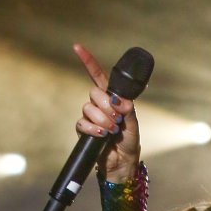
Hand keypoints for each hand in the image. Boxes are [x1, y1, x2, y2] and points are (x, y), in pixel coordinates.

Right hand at [73, 44, 140, 181]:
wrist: (122, 163)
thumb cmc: (129, 142)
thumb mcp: (133, 124)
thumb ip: (127, 110)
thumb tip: (118, 101)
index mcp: (111, 98)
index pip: (98, 76)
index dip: (88, 61)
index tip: (77, 47)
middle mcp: (99, 105)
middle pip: (94, 93)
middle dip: (106, 105)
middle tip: (117, 119)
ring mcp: (90, 117)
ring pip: (88, 108)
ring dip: (103, 119)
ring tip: (112, 130)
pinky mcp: (84, 130)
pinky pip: (83, 123)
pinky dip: (94, 128)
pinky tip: (102, 134)